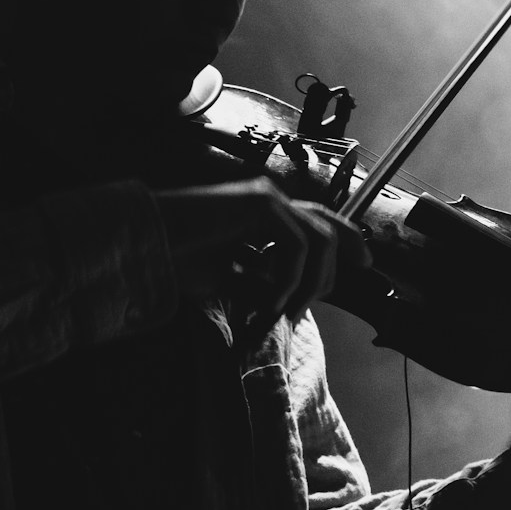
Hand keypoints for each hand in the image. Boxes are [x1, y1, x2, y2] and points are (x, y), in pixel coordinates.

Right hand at [153, 178, 370, 342]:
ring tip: (281, 311)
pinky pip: (297, 246)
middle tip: (298, 312)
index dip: (349, 239)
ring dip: (307, 284)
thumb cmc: (177, 259)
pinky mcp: (259, 203)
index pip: (322, 220)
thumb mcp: (230, 277)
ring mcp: (266, 197)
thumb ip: (263, 282)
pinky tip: (268, 300)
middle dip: (326, 277)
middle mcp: (271, 199)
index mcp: (265, 211)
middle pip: (329, 232)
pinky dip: (288, 279)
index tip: (366, 264)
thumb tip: (294, 302)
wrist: (144, 243)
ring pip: (319, 241)